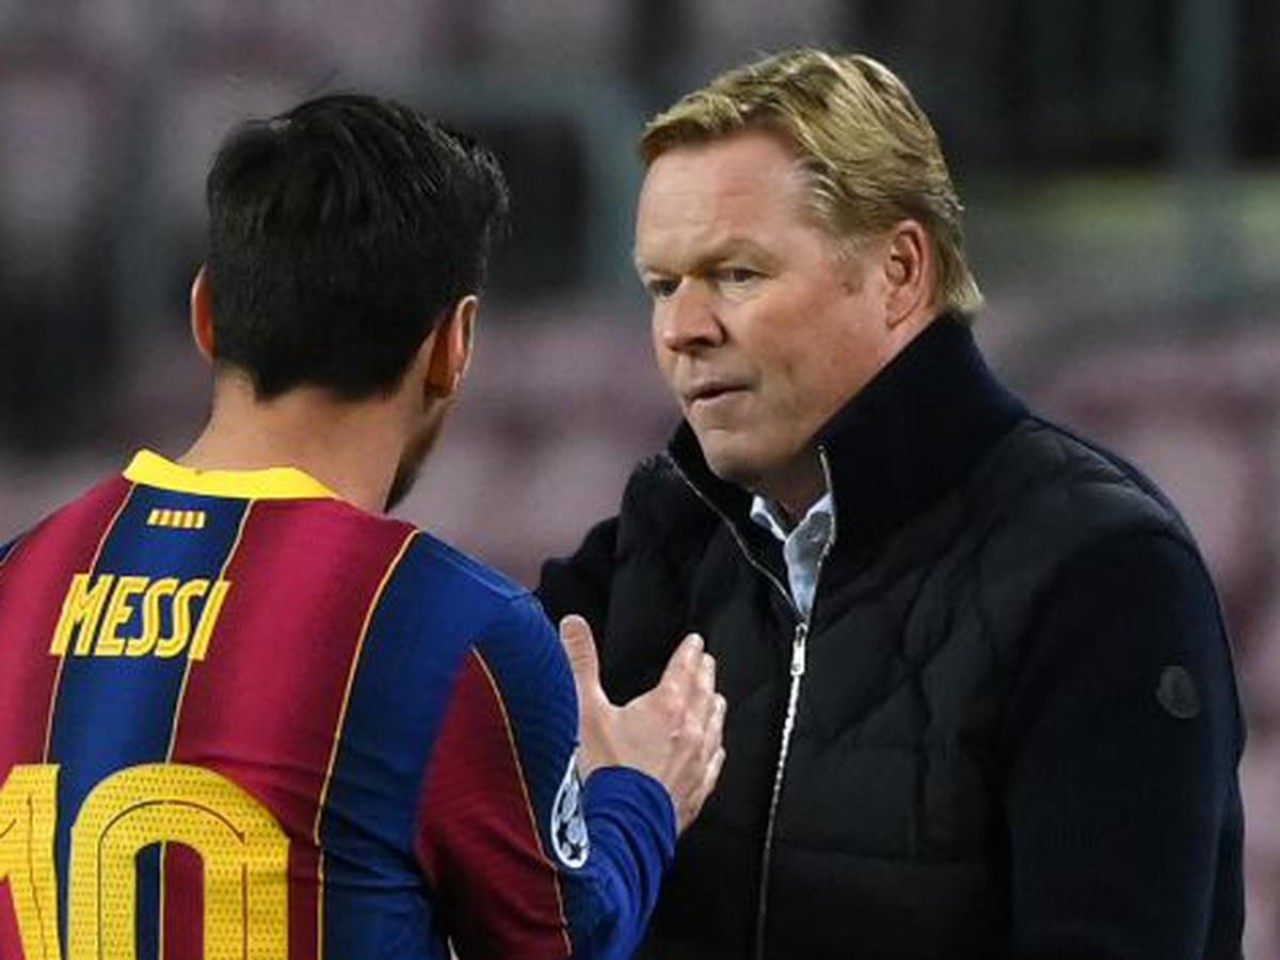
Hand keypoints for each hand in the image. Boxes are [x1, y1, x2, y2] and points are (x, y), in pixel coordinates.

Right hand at [559, 615, 726, 833]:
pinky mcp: (696, 792)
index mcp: (665, 707)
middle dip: (704, 674)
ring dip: (714, 706)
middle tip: (706, 662)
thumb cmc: (600, 774)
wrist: (618, 829)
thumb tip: (573, 626)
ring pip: (715, 725)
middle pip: (704, 693)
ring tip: (715, 697)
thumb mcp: (582, 709)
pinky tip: (716, 749)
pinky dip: (716, 747)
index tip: (694, 642)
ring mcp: (696, 764)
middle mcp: (688, 732)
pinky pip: (714, 763)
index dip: (689, 652)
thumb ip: (579, 662)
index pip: (684, 669)